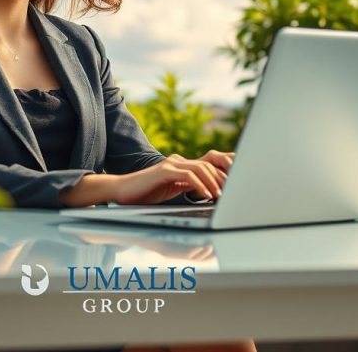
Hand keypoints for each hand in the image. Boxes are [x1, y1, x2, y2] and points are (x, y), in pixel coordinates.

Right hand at [112, 152, 231, 205]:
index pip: (208, 164)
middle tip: (233, 192)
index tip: (235, 186)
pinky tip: (207, 195)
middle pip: (208, 164)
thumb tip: (209, 192)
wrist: (121, 192)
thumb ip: (188, 186)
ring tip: (221, 195)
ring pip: (200, 168)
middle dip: (223, 177)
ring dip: (214, 182)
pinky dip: (200, 185)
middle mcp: (177, 161)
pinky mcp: (164, 171)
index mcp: (181, 165)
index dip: (223, 172)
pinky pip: (188, 175)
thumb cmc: (145, 194)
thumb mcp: (172, 189)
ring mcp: (170, 164)